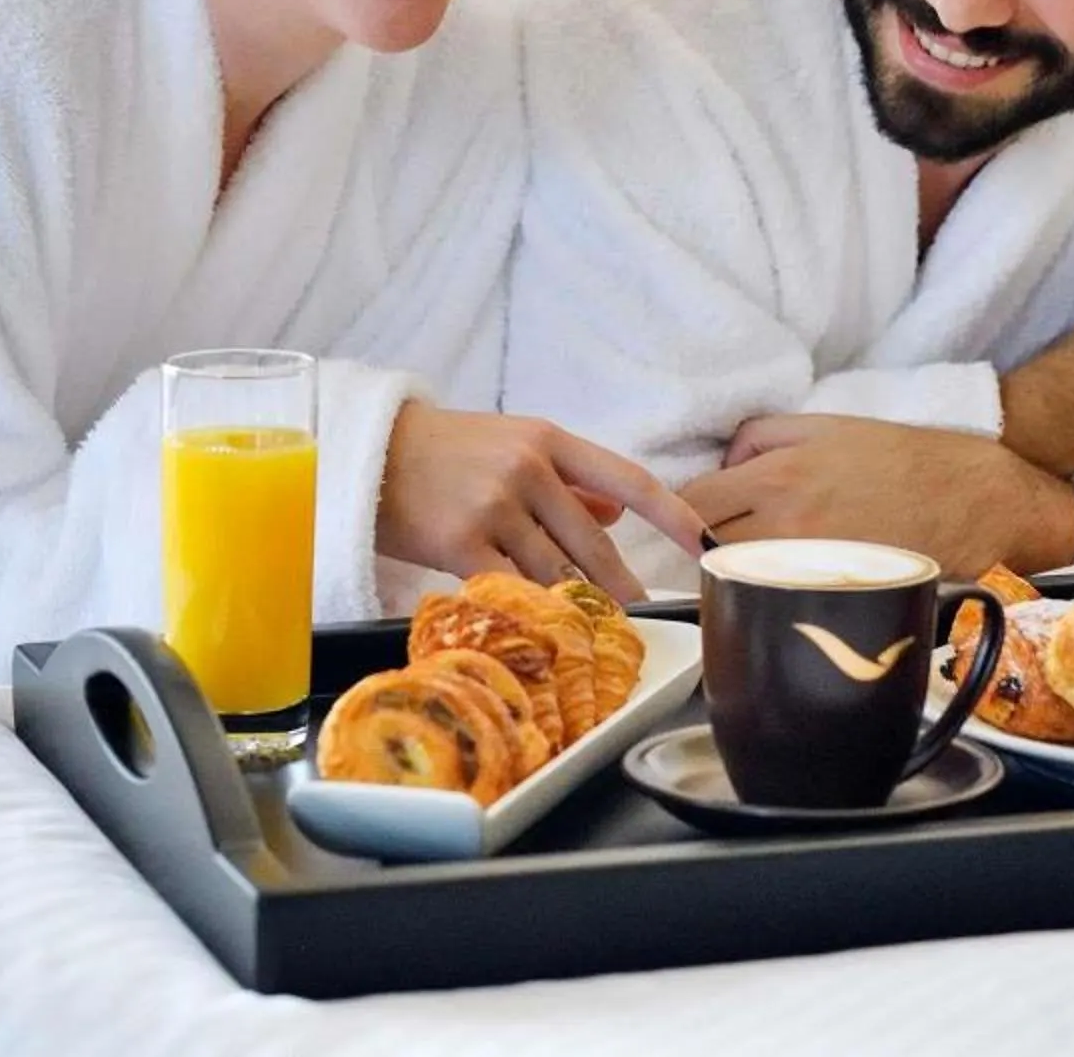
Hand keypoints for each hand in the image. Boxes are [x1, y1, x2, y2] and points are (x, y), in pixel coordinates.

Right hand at [376, 404, 706, 605]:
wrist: (368, 452)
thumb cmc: (444, 451)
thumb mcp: (511, 445)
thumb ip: (569, 481)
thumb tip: (620, 516)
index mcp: (549, 441)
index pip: (629, 481)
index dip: (674, 518)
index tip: (705, 546)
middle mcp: (529, 469)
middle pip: (594, 545)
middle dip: (619, 589)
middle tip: (639, 620)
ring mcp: (496, 506)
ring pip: (554, 574)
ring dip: (572, 607)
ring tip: (585, 632)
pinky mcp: (462, 543)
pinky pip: (510, 590)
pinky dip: (527, 612)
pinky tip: (535, 628)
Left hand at [683, 415, 1073, 578]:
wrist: (976, 498)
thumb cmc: (900, 457)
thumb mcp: (821, 424)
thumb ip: (756, 437)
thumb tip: (718, 467)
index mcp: (778, 478)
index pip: (690, 504)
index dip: (675, 512)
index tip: (676, 517)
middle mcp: (788, 530)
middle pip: (706, 550)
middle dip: (697, 547)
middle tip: (703, 545)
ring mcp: (812, 573)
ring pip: (739, 584)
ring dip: (730, 577)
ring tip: (740, 568)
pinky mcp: (839, 603)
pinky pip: (781, 607)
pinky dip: (769, 601)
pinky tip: (778, 593)